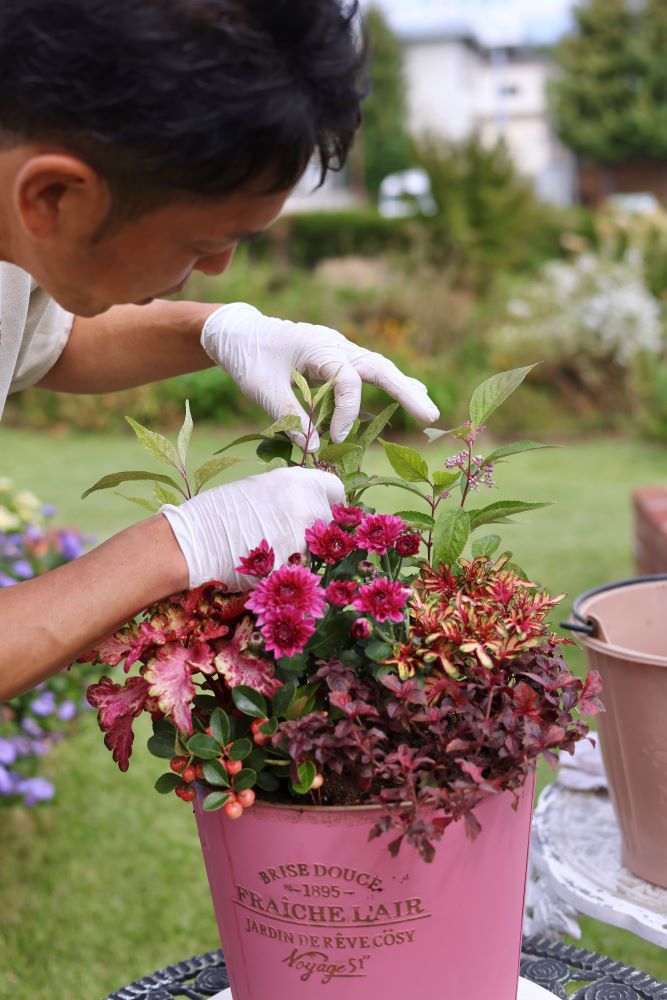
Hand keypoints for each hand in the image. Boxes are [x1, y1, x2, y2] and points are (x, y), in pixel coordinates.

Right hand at [160, 466, 343, 589]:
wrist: (192, 543)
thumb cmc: (217, 513)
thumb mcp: (258, 488)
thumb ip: (289, 494)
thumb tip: (307, 503)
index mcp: (297, 481)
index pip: (336, 490)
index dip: (328, 501)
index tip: (319, 510)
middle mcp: (306, 506)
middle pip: (329, 521)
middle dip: (315, 530)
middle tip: (287, 535)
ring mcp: (302, 538)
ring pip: (317, 548)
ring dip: (301, 551)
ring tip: (270, 551)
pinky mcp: (294, 566)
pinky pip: (302, 569)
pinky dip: (289, 570)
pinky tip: (266, 566)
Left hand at [201, 302, 439, 450]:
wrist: (237, 333)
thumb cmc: (247, 358)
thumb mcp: (262, 389)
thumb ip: (290, 417)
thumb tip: (316, 450)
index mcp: (318, 346)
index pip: (347, 380)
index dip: (348, 413)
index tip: (336, 440)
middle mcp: (335, 344)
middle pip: (379, 367)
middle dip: (405, 391)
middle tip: (431, 416)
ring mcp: (338, 349)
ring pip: (378, 367)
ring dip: (403, 387)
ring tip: (428, 410)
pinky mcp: (335, 359)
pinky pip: (367, 372)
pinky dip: (388, 384)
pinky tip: (407, 396)